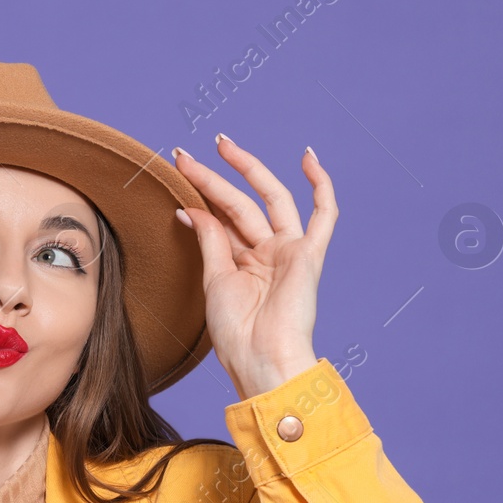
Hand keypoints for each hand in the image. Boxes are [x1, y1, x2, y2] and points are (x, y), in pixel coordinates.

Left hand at [171, 135, 334, 400]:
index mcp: (243, 263)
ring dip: (247, 170)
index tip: (177, 170)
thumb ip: (210, 240)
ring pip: (268, 200)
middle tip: (185, 154)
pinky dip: (321, 186)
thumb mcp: (214, 279)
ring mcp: (289, 252)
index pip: (221, 219)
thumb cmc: (236, 331)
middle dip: (213, 177)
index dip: (199, 195)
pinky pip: (324, 214)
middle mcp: (267, 253)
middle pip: (239, 204)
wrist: (260, 357)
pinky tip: (308, 158)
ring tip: (221, 145)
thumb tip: (191, 208)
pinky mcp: (309, 255)